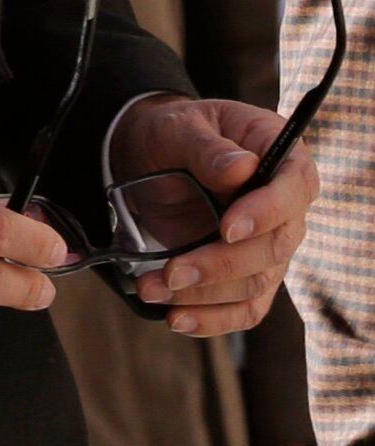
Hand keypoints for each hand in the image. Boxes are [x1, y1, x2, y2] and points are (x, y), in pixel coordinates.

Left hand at [113, 94, 317, 336]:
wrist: (151, 154)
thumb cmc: (174, 131)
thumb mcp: (180, 125)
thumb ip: (208, 148)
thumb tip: (243, 168)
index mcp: (283, 159)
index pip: (292, 190)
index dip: (265, 213)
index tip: (227, 229)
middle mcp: (286, 209)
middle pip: (272, 248)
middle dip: (220, 265)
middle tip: (171, 272)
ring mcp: (270, 247)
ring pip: (255, 284)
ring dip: (204, 296)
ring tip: (151, 290)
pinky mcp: (248, 275)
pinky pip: (244, 308)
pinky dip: (213, 319)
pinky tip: (177, 319)